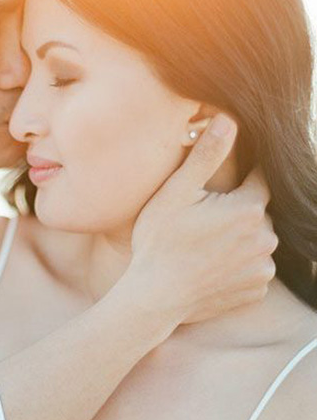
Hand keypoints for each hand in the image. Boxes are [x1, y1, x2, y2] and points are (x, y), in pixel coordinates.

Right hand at [126, 114, 277, 324]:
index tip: (219, 189)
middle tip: (202, 223)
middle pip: (256, 213)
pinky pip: (253, 270)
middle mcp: (265, 239)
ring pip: (257, 242)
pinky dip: (238, 267)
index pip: (258, 180)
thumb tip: (229, 120)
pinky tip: (212, 267)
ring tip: (206, 247)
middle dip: (236, 213)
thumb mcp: (176, 193)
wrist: (154, 299)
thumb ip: (207, 155)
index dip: (238, 181)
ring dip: (239, 240)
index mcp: (248, 209)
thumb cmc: (159, 243)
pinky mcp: (256, 291)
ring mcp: (263, 269)